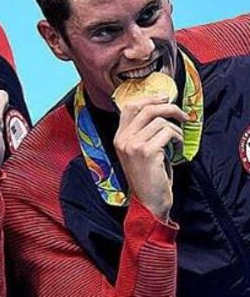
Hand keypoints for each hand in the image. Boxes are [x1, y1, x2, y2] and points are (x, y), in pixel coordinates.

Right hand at [114, 96, 188, 220]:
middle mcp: (123, 139)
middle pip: (147, 109)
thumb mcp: (139, 152)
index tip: (165, 99)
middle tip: (183, 116)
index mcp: (119, 138)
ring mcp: (133, 145)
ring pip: (160, 121)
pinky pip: (168, 133)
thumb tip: (161, 110)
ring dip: (176, 130)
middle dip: (170, 108)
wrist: (147, 203)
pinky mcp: (147, 152)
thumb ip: (142, 133)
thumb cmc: (148, 178)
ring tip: (177, 142)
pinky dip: (178, 140)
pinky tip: (177, 150)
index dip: (149, 99)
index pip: (130, 107)